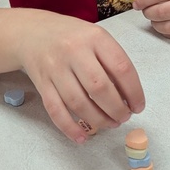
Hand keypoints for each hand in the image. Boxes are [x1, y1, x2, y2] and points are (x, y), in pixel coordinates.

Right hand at [17, 13, 144, 144]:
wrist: (31, 32)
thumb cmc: (71, 37)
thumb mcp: (95, 37)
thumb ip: (112, 61)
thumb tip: (129, 97)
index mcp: (95, 37)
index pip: (122, 68)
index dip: (134, 92)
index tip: (138, 106)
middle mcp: (74, 51)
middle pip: (100, 88)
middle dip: (117, 110)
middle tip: (124, 117)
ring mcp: (55, 68)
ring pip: (78, 103)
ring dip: (98, 120)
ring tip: (109, 124)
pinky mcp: (41, 83)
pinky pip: (56, 110)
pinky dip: (70, 127)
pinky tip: (82, 137)